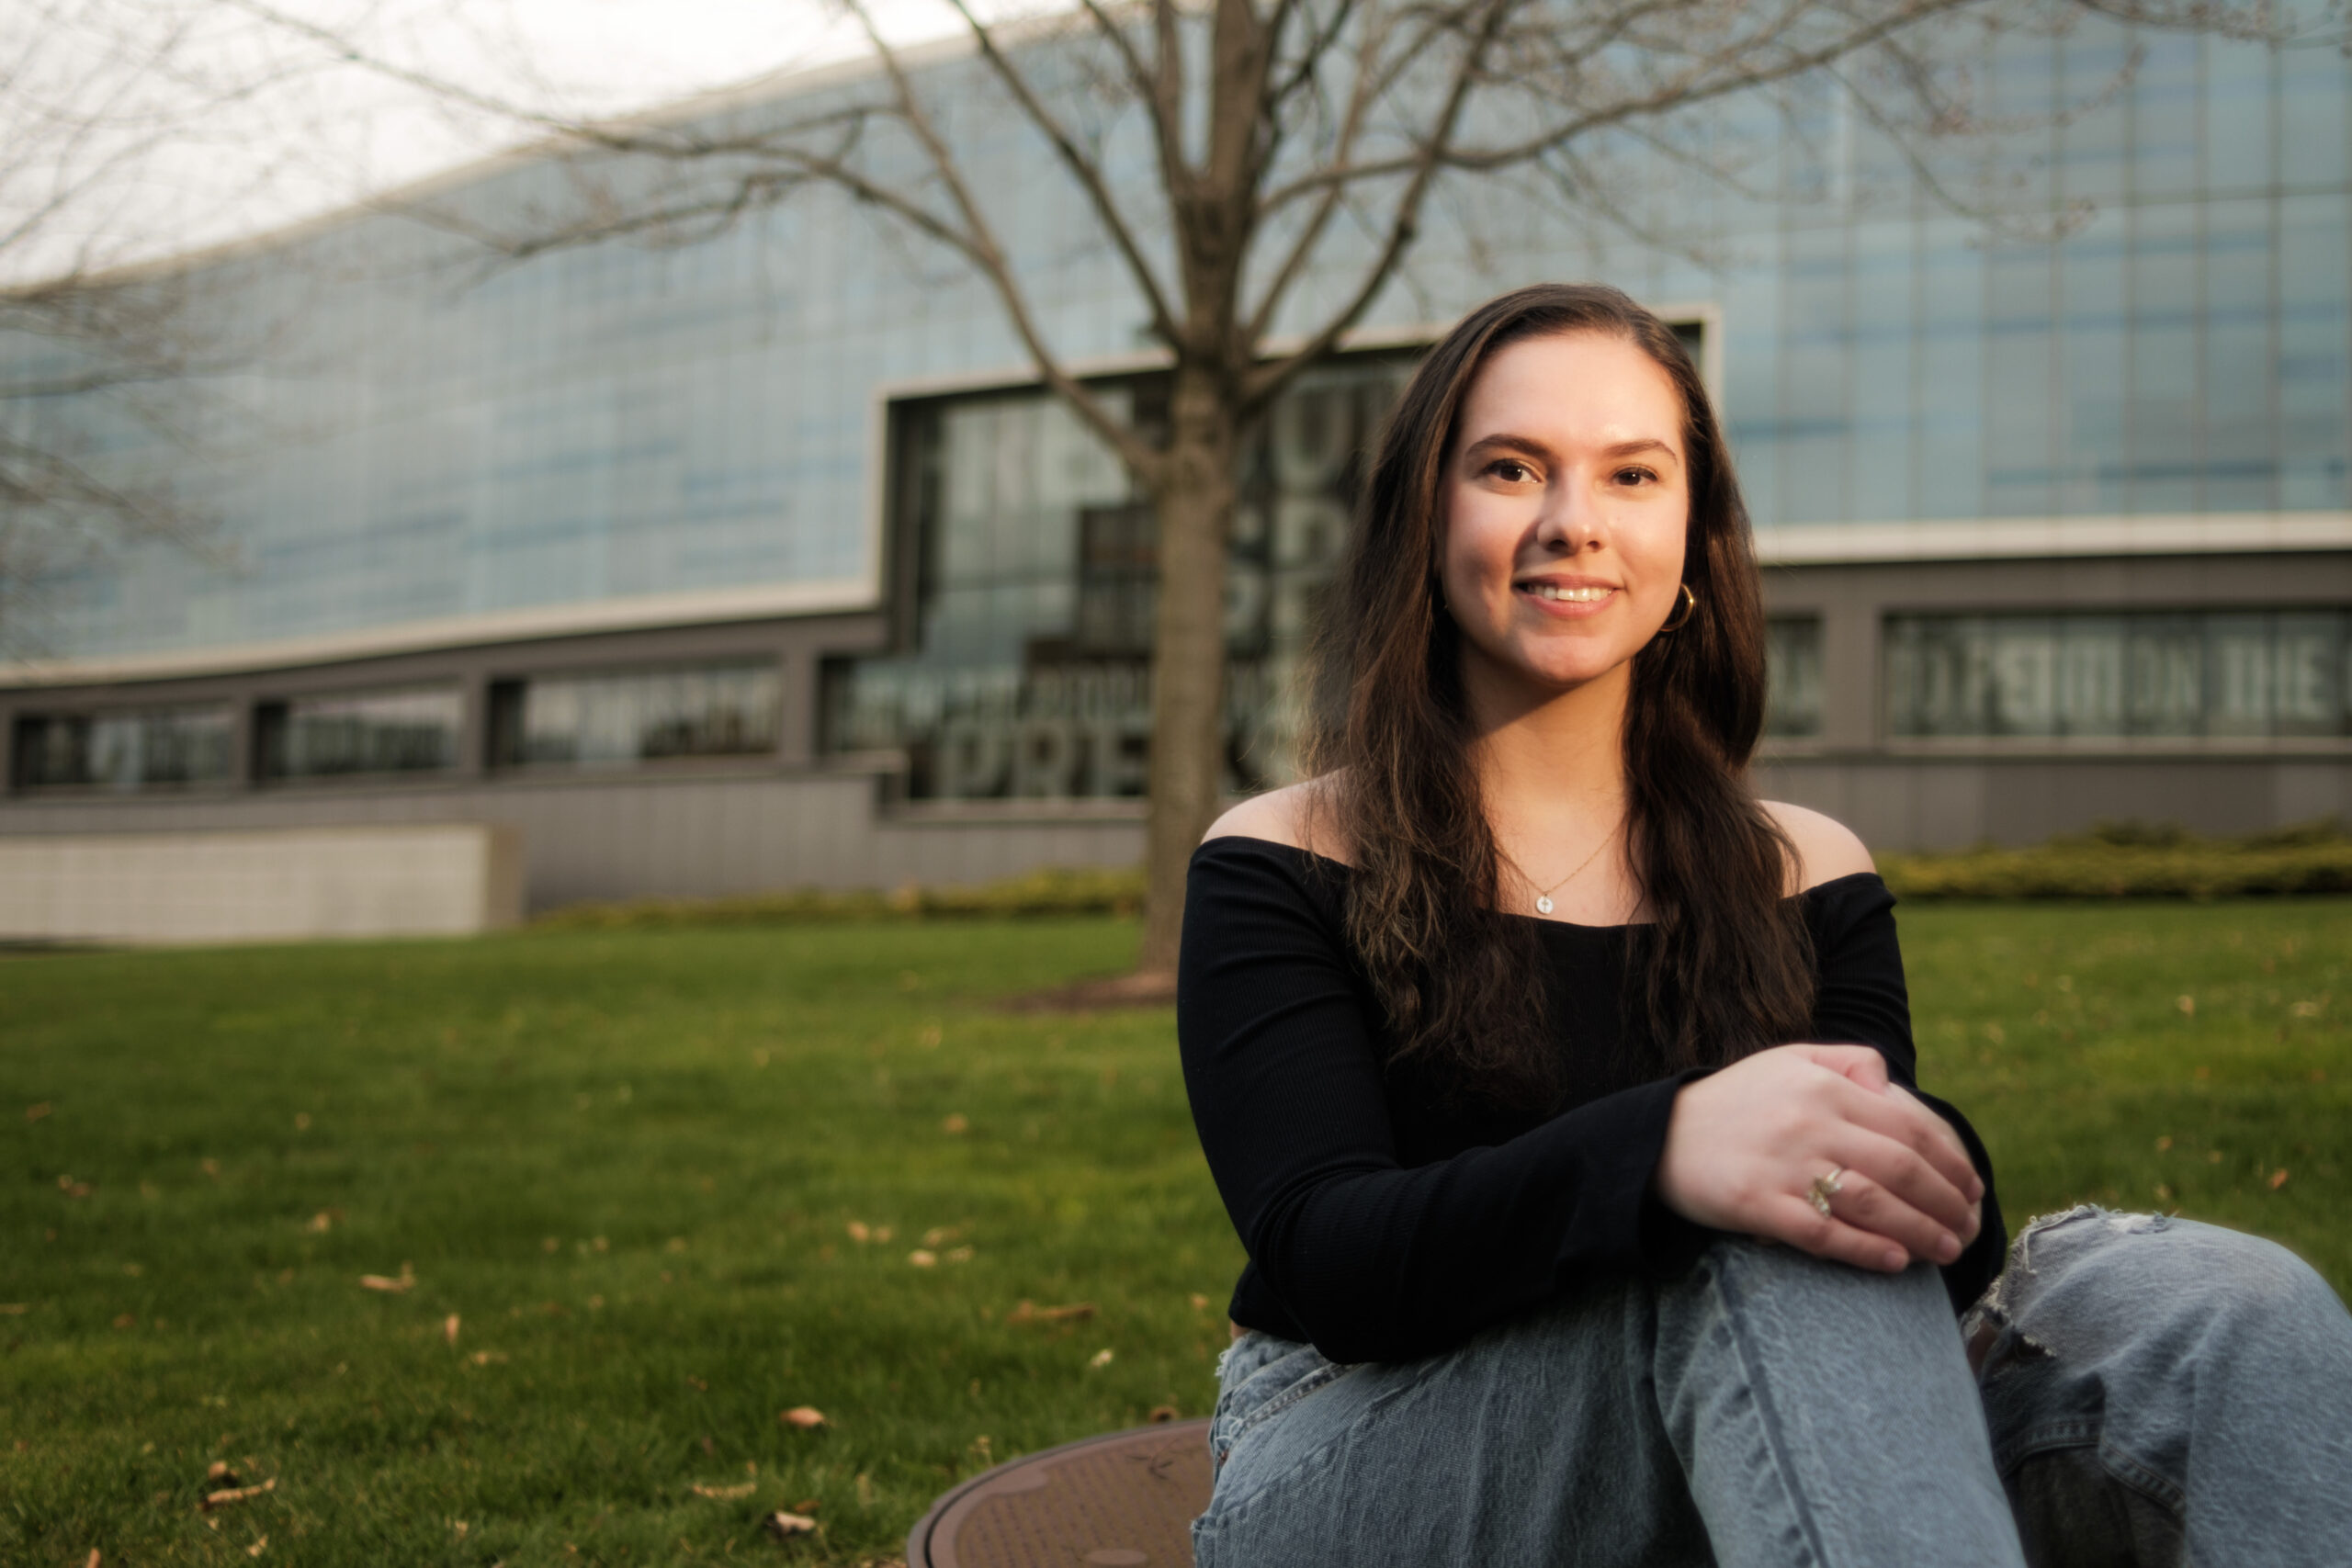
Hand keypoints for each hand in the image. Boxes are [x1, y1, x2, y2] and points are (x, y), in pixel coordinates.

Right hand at [1653, 1043, 1984, 1272]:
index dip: (1952, 1161)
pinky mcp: (1757, 1206)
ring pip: (1874, 1204)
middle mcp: (1808, 1123)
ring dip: (1922, 1232)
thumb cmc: (1734, 1101)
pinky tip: (1897, 1262)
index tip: (1973, 1186)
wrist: (1657, 1136)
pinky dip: (1868, 1250)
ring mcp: (1783, 1167)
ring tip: (1947, 1251)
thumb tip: (1892, 1084)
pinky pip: (1826, 1234)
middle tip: (1969, 1228)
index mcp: (1823, 1086)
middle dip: (1948, 1203)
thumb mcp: (1787, 1060)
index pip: (1909, 1126)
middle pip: (1902, 1168)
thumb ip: (1847, 1060)